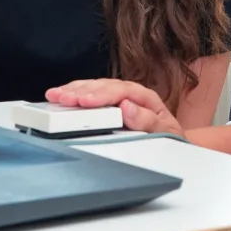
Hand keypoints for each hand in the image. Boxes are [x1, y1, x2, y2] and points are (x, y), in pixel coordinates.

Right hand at [45, 79, 184, 138]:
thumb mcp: (166, 132)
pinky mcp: (111, 104)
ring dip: (75, 90)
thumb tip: (127, 107)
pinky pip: (92, 94)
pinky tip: (63, 95)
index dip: (101, 95)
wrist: (174, 144)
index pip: (121, 91)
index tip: (85, 101)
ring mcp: (120, 98)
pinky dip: (76, 94)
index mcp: (145, 98)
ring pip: (96, 87)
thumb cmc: (168, 137)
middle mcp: (132, 94)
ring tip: (56, 95)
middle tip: (62, 97)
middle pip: (104, 86)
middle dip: (82, 91)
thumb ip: (148, 120)